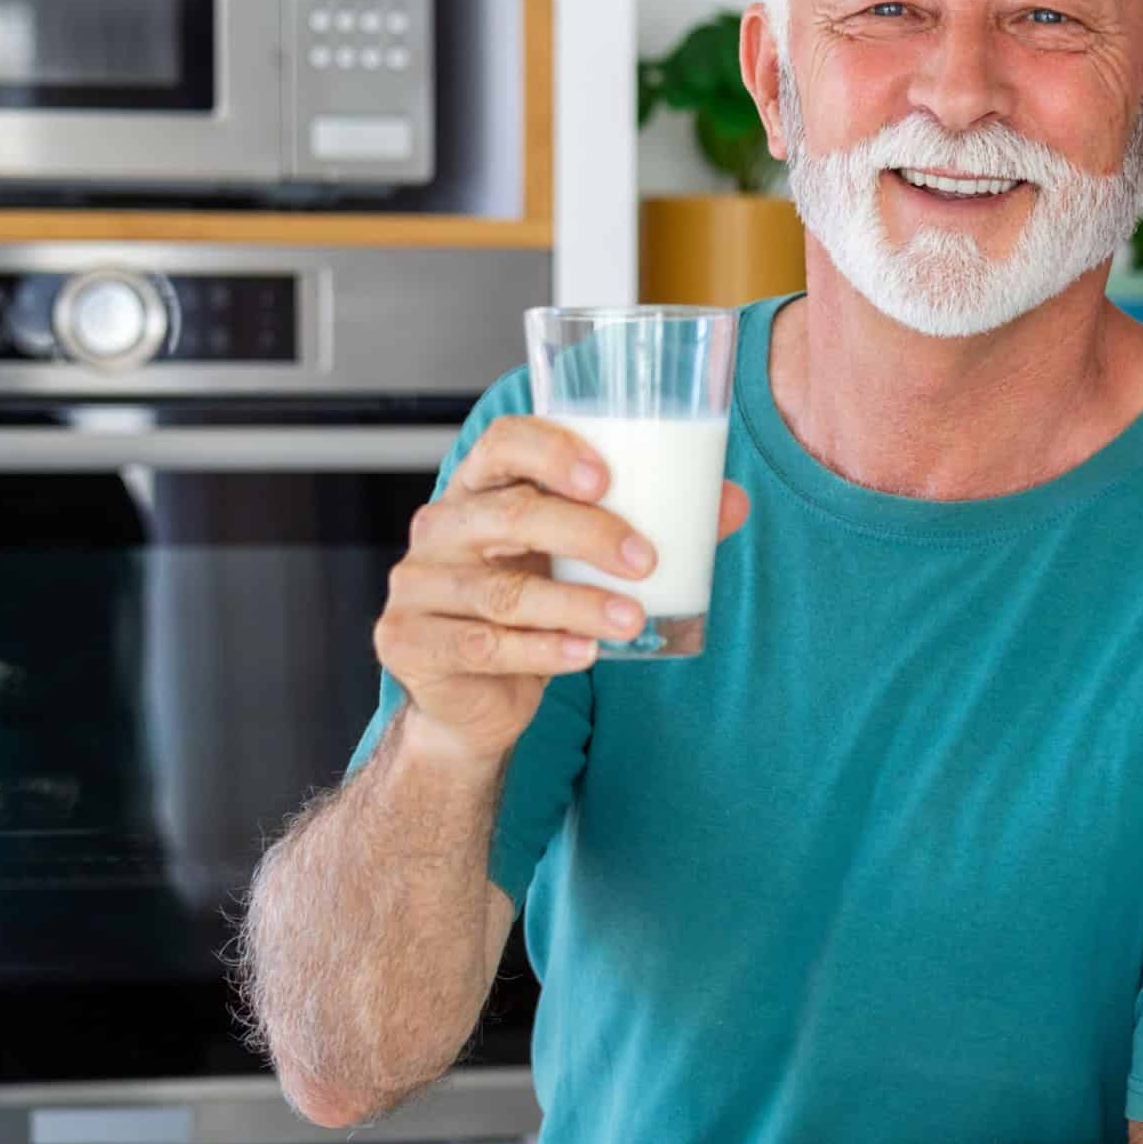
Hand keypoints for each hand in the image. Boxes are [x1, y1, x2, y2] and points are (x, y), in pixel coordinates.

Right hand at [376, 415, 749, 760]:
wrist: (471, 699)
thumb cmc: (531, 606)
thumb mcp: (578, 561)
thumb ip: (644, 527)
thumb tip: (731, 503)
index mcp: (478, 488)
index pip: (503, 443)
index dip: (553, 451)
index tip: (609, 478)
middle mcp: (440, 527)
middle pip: (511, 514)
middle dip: (587, 533)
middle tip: (645, 558)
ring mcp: (418, 586)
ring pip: (504, 591)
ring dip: (577, 603)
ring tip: (632, 617)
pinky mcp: (410, 641)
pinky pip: (482, 645)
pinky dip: (541, 651)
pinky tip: (584, 654)